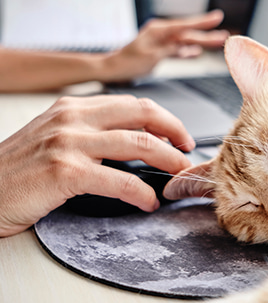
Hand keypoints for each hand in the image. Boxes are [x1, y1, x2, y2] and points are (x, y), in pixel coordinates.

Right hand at [0, 95, 194, 236]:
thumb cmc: (19, 170)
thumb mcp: (56, 137)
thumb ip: (91, 132)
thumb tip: (135, 141)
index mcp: (74, 108)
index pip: (133, 104)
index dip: (164, 119)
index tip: (180, 135)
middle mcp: (73, 118)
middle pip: (142, 115)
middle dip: (175, 133)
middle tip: (188, 153)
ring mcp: (69, 142)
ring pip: (138, 144)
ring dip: (168, 160)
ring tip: (179, 175)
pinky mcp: (65, 171)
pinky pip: (120, 180)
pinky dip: (141, 192)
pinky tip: (148, 202)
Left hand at [100, 9, 228, 81]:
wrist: (113, 69)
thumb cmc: (127, 62)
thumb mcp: (152, 57)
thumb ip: (171, 50)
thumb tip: (188, 48)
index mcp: (158, 30)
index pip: (185, 25)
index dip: (203, 22)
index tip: (218, 18)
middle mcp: (161, 33)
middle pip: (188, 33)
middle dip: (207, 34)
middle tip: (225, 35)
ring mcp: (161, 42)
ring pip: (185, 41)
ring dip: (201, 42)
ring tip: (218, 41)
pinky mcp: (160, 51)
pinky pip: (178, 49)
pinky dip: (188, 51)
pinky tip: (197, 52)